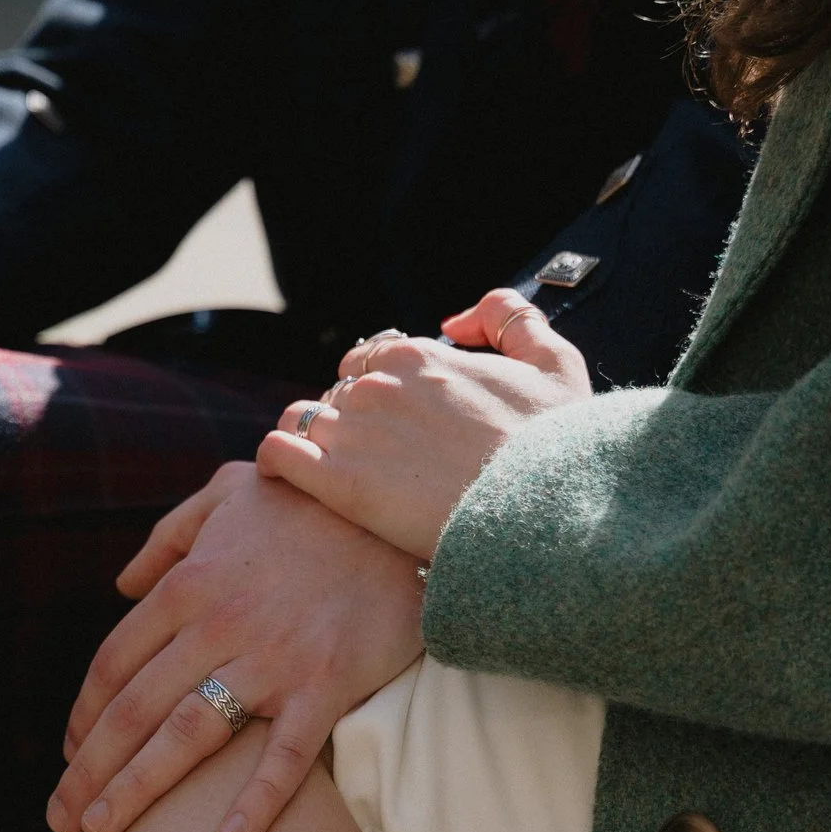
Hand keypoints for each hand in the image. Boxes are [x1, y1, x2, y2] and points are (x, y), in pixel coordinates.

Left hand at [47, 463, 425, 831]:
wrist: (406, 508)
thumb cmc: (314, 502)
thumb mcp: (229, 492)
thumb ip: (169, 535)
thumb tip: (123, 583)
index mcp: (190, 584)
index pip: (116, 663)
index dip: (85, 715)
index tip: (69, 755)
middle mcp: (217, 626)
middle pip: (133, 710)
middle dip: (88, 770)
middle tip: (58, 819)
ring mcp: (272, 659)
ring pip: (187, 736)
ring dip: (135, 789)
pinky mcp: (326, 685)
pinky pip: (285, 755)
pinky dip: (257, 802)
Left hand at [257, 287, 590, 558]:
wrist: (545, 515)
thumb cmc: (555, 447)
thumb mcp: (554, 361)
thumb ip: (509, 317)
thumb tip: (458, 318)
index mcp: (419, 355)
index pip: (371, 358)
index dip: (382, 389)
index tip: (402, 425)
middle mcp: (378, 384)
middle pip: (338, 392)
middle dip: (351, 418)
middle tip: (379, 460)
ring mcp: (353, 431)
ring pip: (302, 420)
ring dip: (314, 441)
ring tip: (340, 476)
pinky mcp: (338, 482)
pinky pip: (276, 455)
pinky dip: (275, 463)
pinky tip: (288, 480)